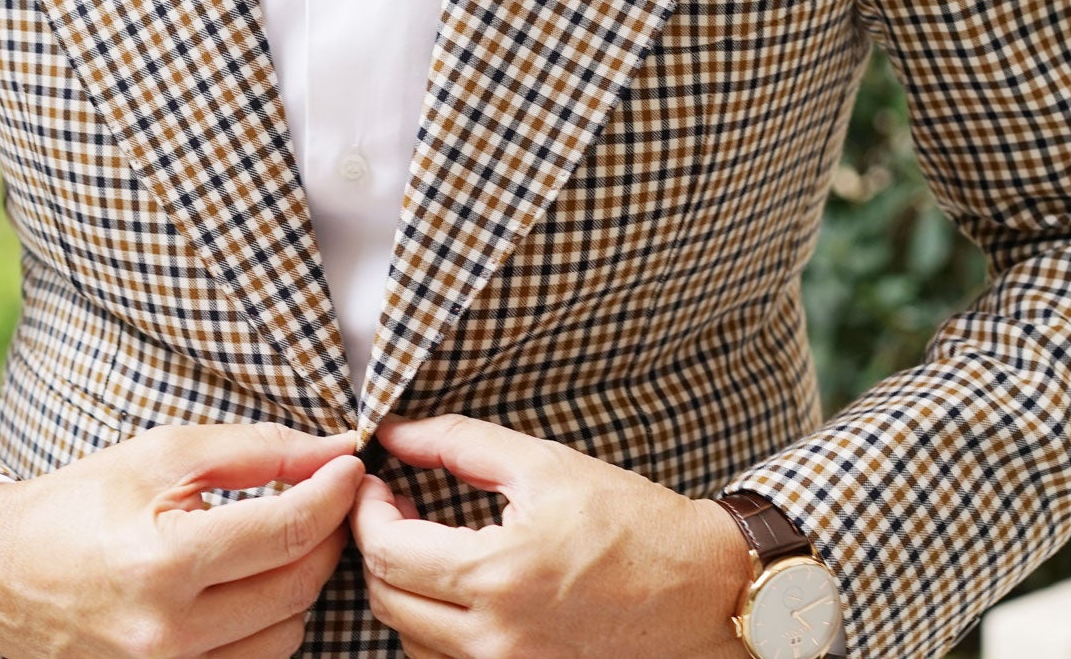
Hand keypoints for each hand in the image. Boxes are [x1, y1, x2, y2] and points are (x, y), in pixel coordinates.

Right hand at [0, 422, 362, 656]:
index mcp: (162, 562)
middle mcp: (166, 633)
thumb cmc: (81, 503)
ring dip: (298, 584)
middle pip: (296, 587)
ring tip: (278, 542)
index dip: (332, 493)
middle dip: (324, 535)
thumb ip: (257, 449)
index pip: (287, 532)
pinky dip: (267, 624)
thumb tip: (333, 451)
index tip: (350, 466)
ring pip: (286, 635)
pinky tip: (251, 587)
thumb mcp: (163, 454)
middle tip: (323, 498)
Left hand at [351, 414, 753, 658]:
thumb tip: (396, 432)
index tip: (378, 485)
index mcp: (497, 576)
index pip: (386, 553)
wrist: (705, 590)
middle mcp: (496, 638)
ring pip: (409, 638)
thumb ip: (460, 443)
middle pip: (386, 600)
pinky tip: (458, 587)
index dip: (366, 513)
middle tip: (398, 507)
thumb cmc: (633, 524)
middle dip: (378, 548)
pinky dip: (434, 627)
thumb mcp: (545, 464)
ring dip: (404, 589)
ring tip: (429, 545)